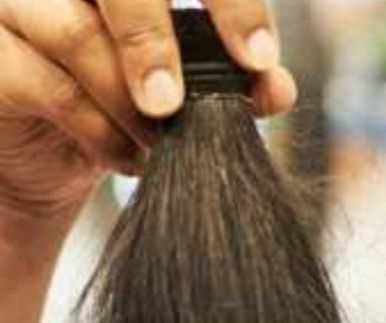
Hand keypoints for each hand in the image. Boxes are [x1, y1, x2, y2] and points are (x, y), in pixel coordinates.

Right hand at [0, 0, 297, 222]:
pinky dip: (97, 129)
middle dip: (156, 41)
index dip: (230, 2)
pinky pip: (47, 85)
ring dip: (126, 100)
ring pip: (75, 33)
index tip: (258, 59)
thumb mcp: (181, 94)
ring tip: (158, 141)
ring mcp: (16, 8)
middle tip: (176, 103)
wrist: (46, 161)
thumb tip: (278, 89)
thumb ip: (230, 81)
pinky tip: (126, 157)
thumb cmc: (119, 108)